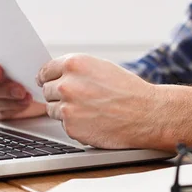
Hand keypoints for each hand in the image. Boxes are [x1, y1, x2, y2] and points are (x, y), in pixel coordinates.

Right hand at [0, 49, 46, 119]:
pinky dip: (15, 108)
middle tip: (21, 90)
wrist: (33, 82)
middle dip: (5, 90)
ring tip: (27, 98)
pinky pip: (1, 112)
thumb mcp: (22, 56)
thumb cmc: (25, 64)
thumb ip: (20, 56)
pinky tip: (25, 103)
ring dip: (12, 101)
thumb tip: (27, 56)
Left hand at [36, 54, 160, 148]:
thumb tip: (56, 75)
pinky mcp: (71, 127)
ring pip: (52, 108)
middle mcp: (67, 84)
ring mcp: (67, 107)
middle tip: (80, 98)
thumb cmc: (128, 91)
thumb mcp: (102, 67)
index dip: (49, 77)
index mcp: (75, 64)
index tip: (49, 82)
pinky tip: (92, 120)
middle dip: (59, 94)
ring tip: (90, 109)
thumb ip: (76, 70)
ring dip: (65, 110)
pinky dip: (74, 124)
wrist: (146, 114)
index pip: (46, 70)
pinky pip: (63, 125)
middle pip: (47, 90)